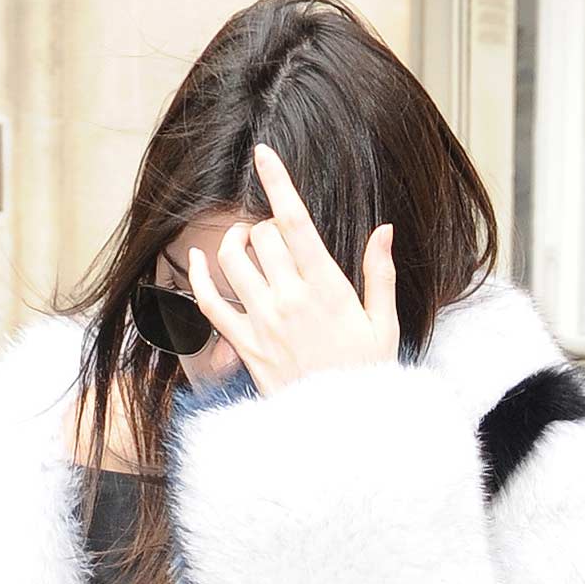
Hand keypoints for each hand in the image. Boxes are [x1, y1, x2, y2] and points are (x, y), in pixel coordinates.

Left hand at [187, 143, 398, 395]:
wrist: (342, 430)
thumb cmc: (366, 377)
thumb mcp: (385, 325)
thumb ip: (380, 274)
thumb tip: (384, 230)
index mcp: (326, 288)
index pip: (296, 222)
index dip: (277, 182)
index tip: (263, 154)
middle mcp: (289, 300)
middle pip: (263, 237)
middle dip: (268, 228)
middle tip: (279, 239)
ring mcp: (262, 322)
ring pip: (232, 260)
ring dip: (235, 243)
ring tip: (246, 246)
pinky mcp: (243, 346)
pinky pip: (209, 303)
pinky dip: (199, 277)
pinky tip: (200, 261)